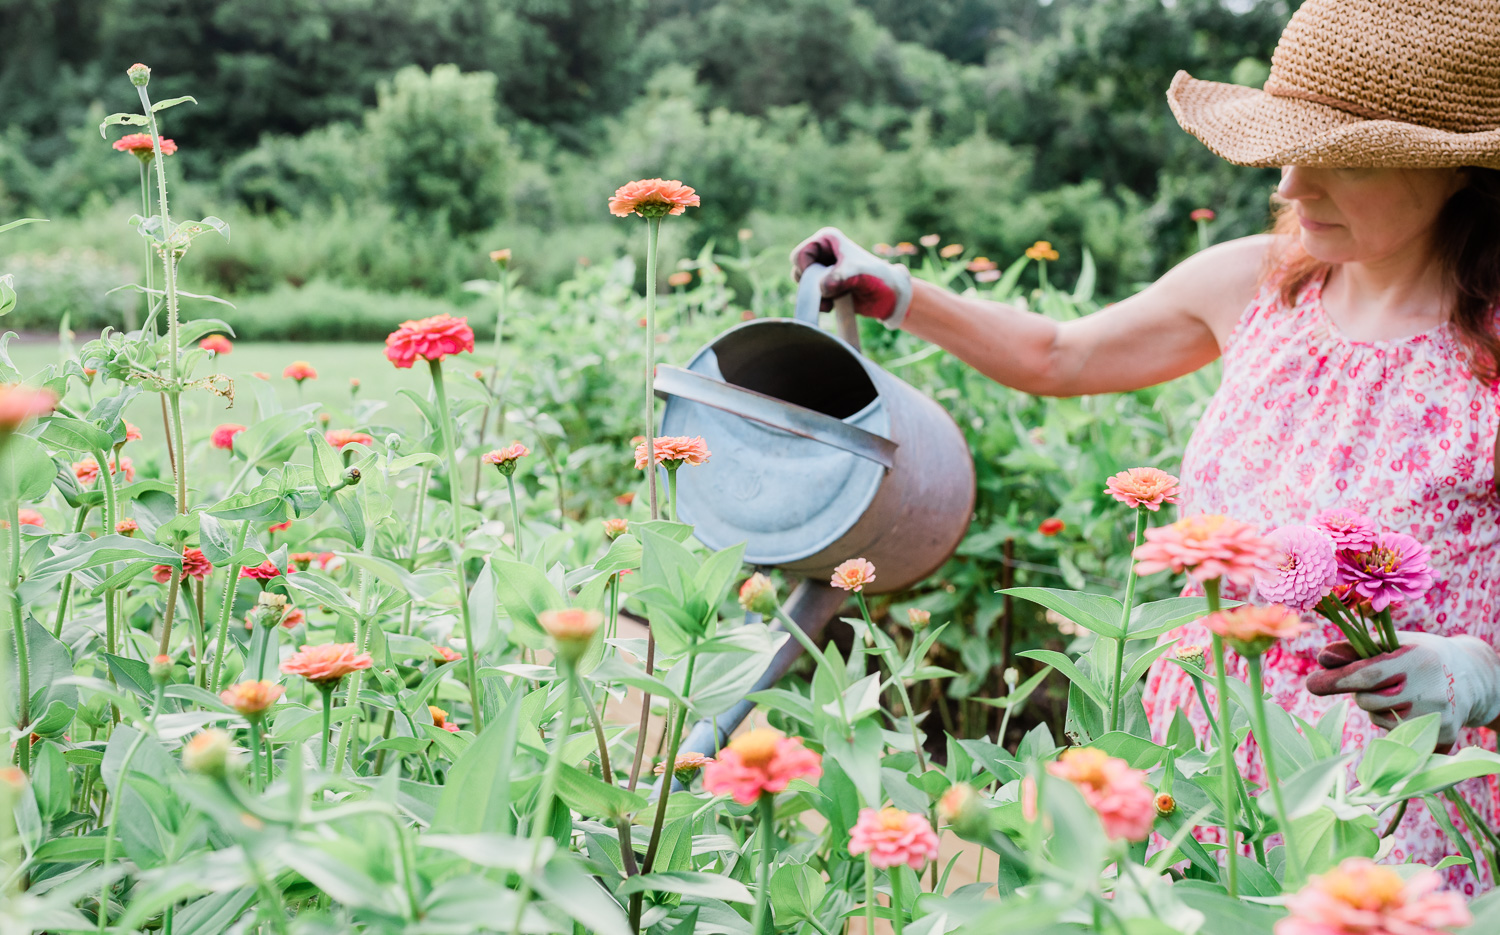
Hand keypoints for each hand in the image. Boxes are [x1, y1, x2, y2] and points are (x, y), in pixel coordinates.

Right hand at [790, 227, 912, 327]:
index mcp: (827, 240)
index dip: (806, 270)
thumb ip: (840, 277)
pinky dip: (819, 303)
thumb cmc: (876, 277)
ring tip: (834, 299)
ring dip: (816, 296)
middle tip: (831, 290)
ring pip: (804, 286)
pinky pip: (812, 297)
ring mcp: (824, 271)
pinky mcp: (827, 287)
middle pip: (799, 271)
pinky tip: (832, 306)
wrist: (889, 296)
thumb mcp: (858, 273)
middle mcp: (823, 253)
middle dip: (811, 285)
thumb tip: (822, 288)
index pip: (800, 255)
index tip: (822, 279)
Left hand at [1305, 631, 1499, 747]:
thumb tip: (1322, 657)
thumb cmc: (1421, 655)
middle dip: (1361, 692)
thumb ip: (1356, 650)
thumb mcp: (1394, 644)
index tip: (1310, 684)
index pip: (1367, 674)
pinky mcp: (1441, 737)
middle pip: (1367, 701)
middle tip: (1379, 682)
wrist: (1471, 678)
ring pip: (1378, 720)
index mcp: (1417, 659)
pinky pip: (1395, 736)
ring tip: (1401, 694)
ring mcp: (1437, 718)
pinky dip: (1392, 724)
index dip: (1335, 680)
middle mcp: (1429, 690)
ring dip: (1377, 709)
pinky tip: (1411, 710)